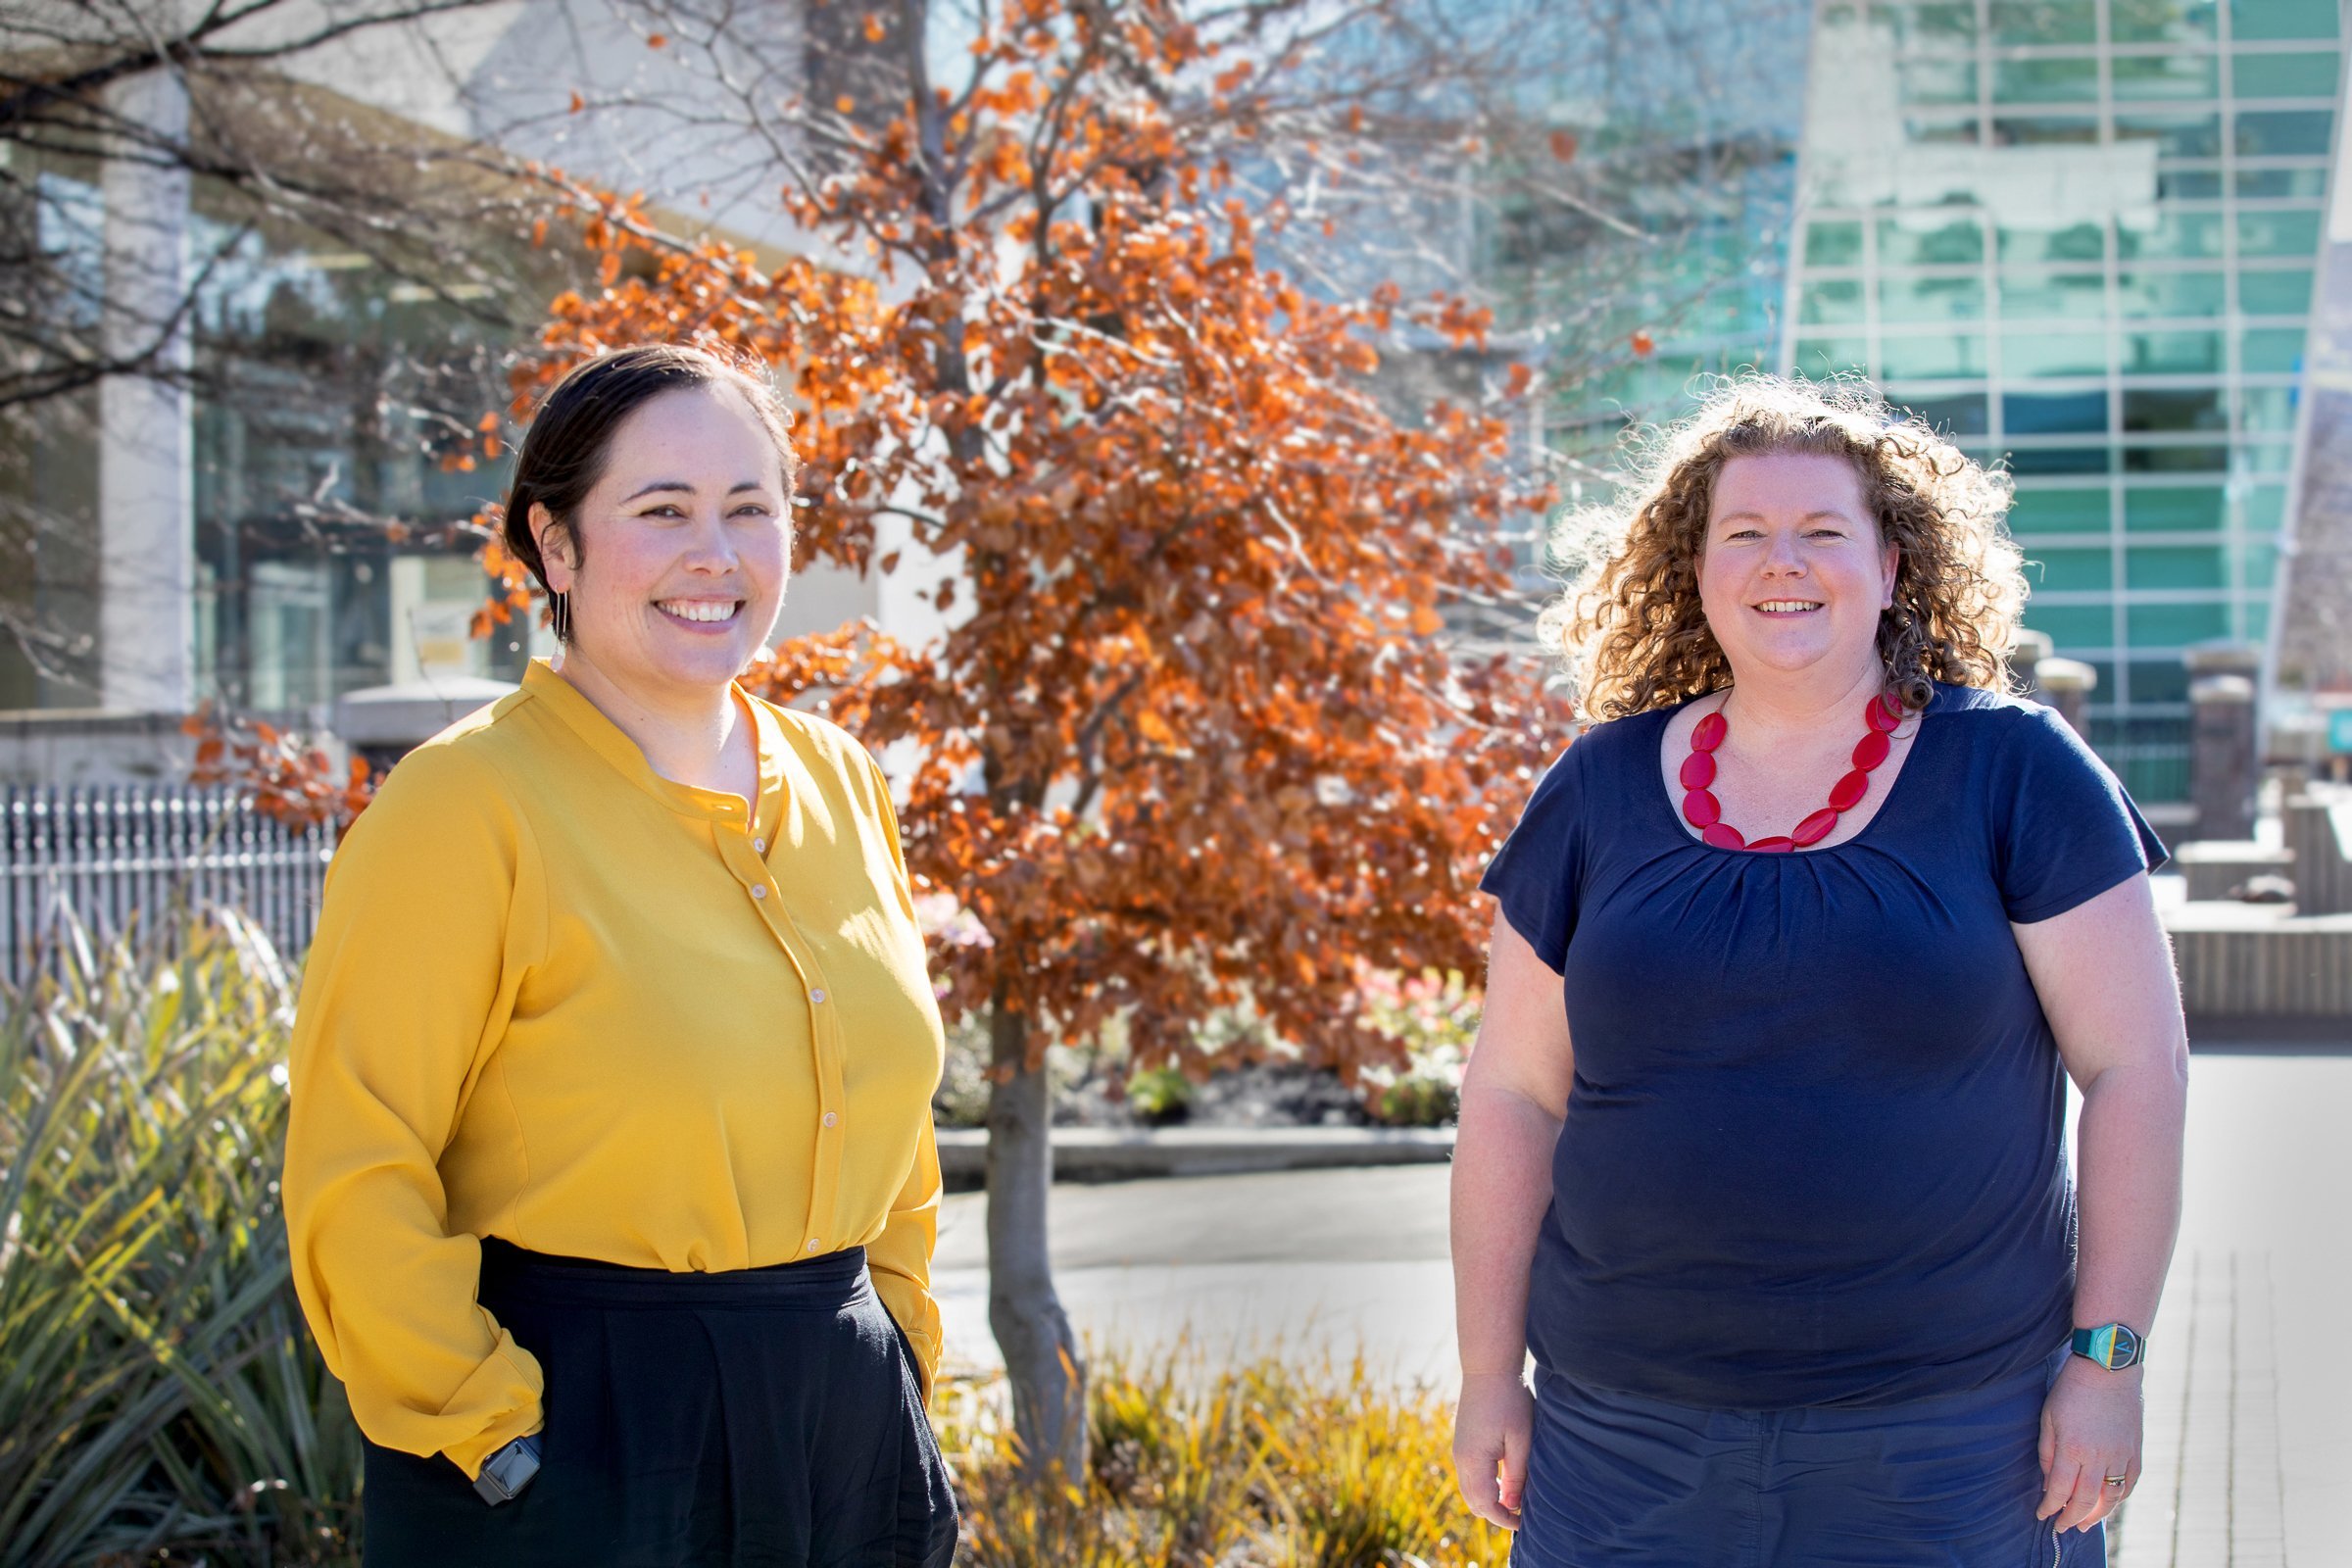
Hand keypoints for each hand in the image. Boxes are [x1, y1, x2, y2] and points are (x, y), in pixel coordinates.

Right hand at [1452, 1371, 1534, 1530]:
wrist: (1488, 1367)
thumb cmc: (1509, 1400)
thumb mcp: (1520, 1440)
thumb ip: (1517, 1475)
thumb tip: (1513, 1505)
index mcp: (1474, 1460)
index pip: (1486, 1504)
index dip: (1504, 1519)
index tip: (1523, 1524)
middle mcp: (1461, 1458)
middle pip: (1474, 1501)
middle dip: (1495, 1513)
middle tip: (1520, 1514)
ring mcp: (1459, 1449)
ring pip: (1470, 1489)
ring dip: (1489, 1499)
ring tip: (1515, 1498)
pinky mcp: (1462, 1441)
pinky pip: (1469, 1475)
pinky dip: (1485, 1485)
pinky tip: (1505, 1478)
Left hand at [2037, 1356, 2142, 1533]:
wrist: (2109, 1368)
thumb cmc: (2072, 1389)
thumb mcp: (2049, 1417)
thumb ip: (2048, 1453)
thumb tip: (2049, 1484)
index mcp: (2072, 1448)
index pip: (2060, 1490)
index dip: (2050, 1508)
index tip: (2042, 1516)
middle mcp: (2098, 1457)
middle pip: (2085, 1500)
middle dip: (2071, 1518)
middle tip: (2062, 1528)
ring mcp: (2121, 1455)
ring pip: (2111, 1497)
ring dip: (2097, 1514)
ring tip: (2085, 1523)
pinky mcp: (2136, 1450)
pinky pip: (2130, 1483)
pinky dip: (2120, 1498)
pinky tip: (2109, 1502)